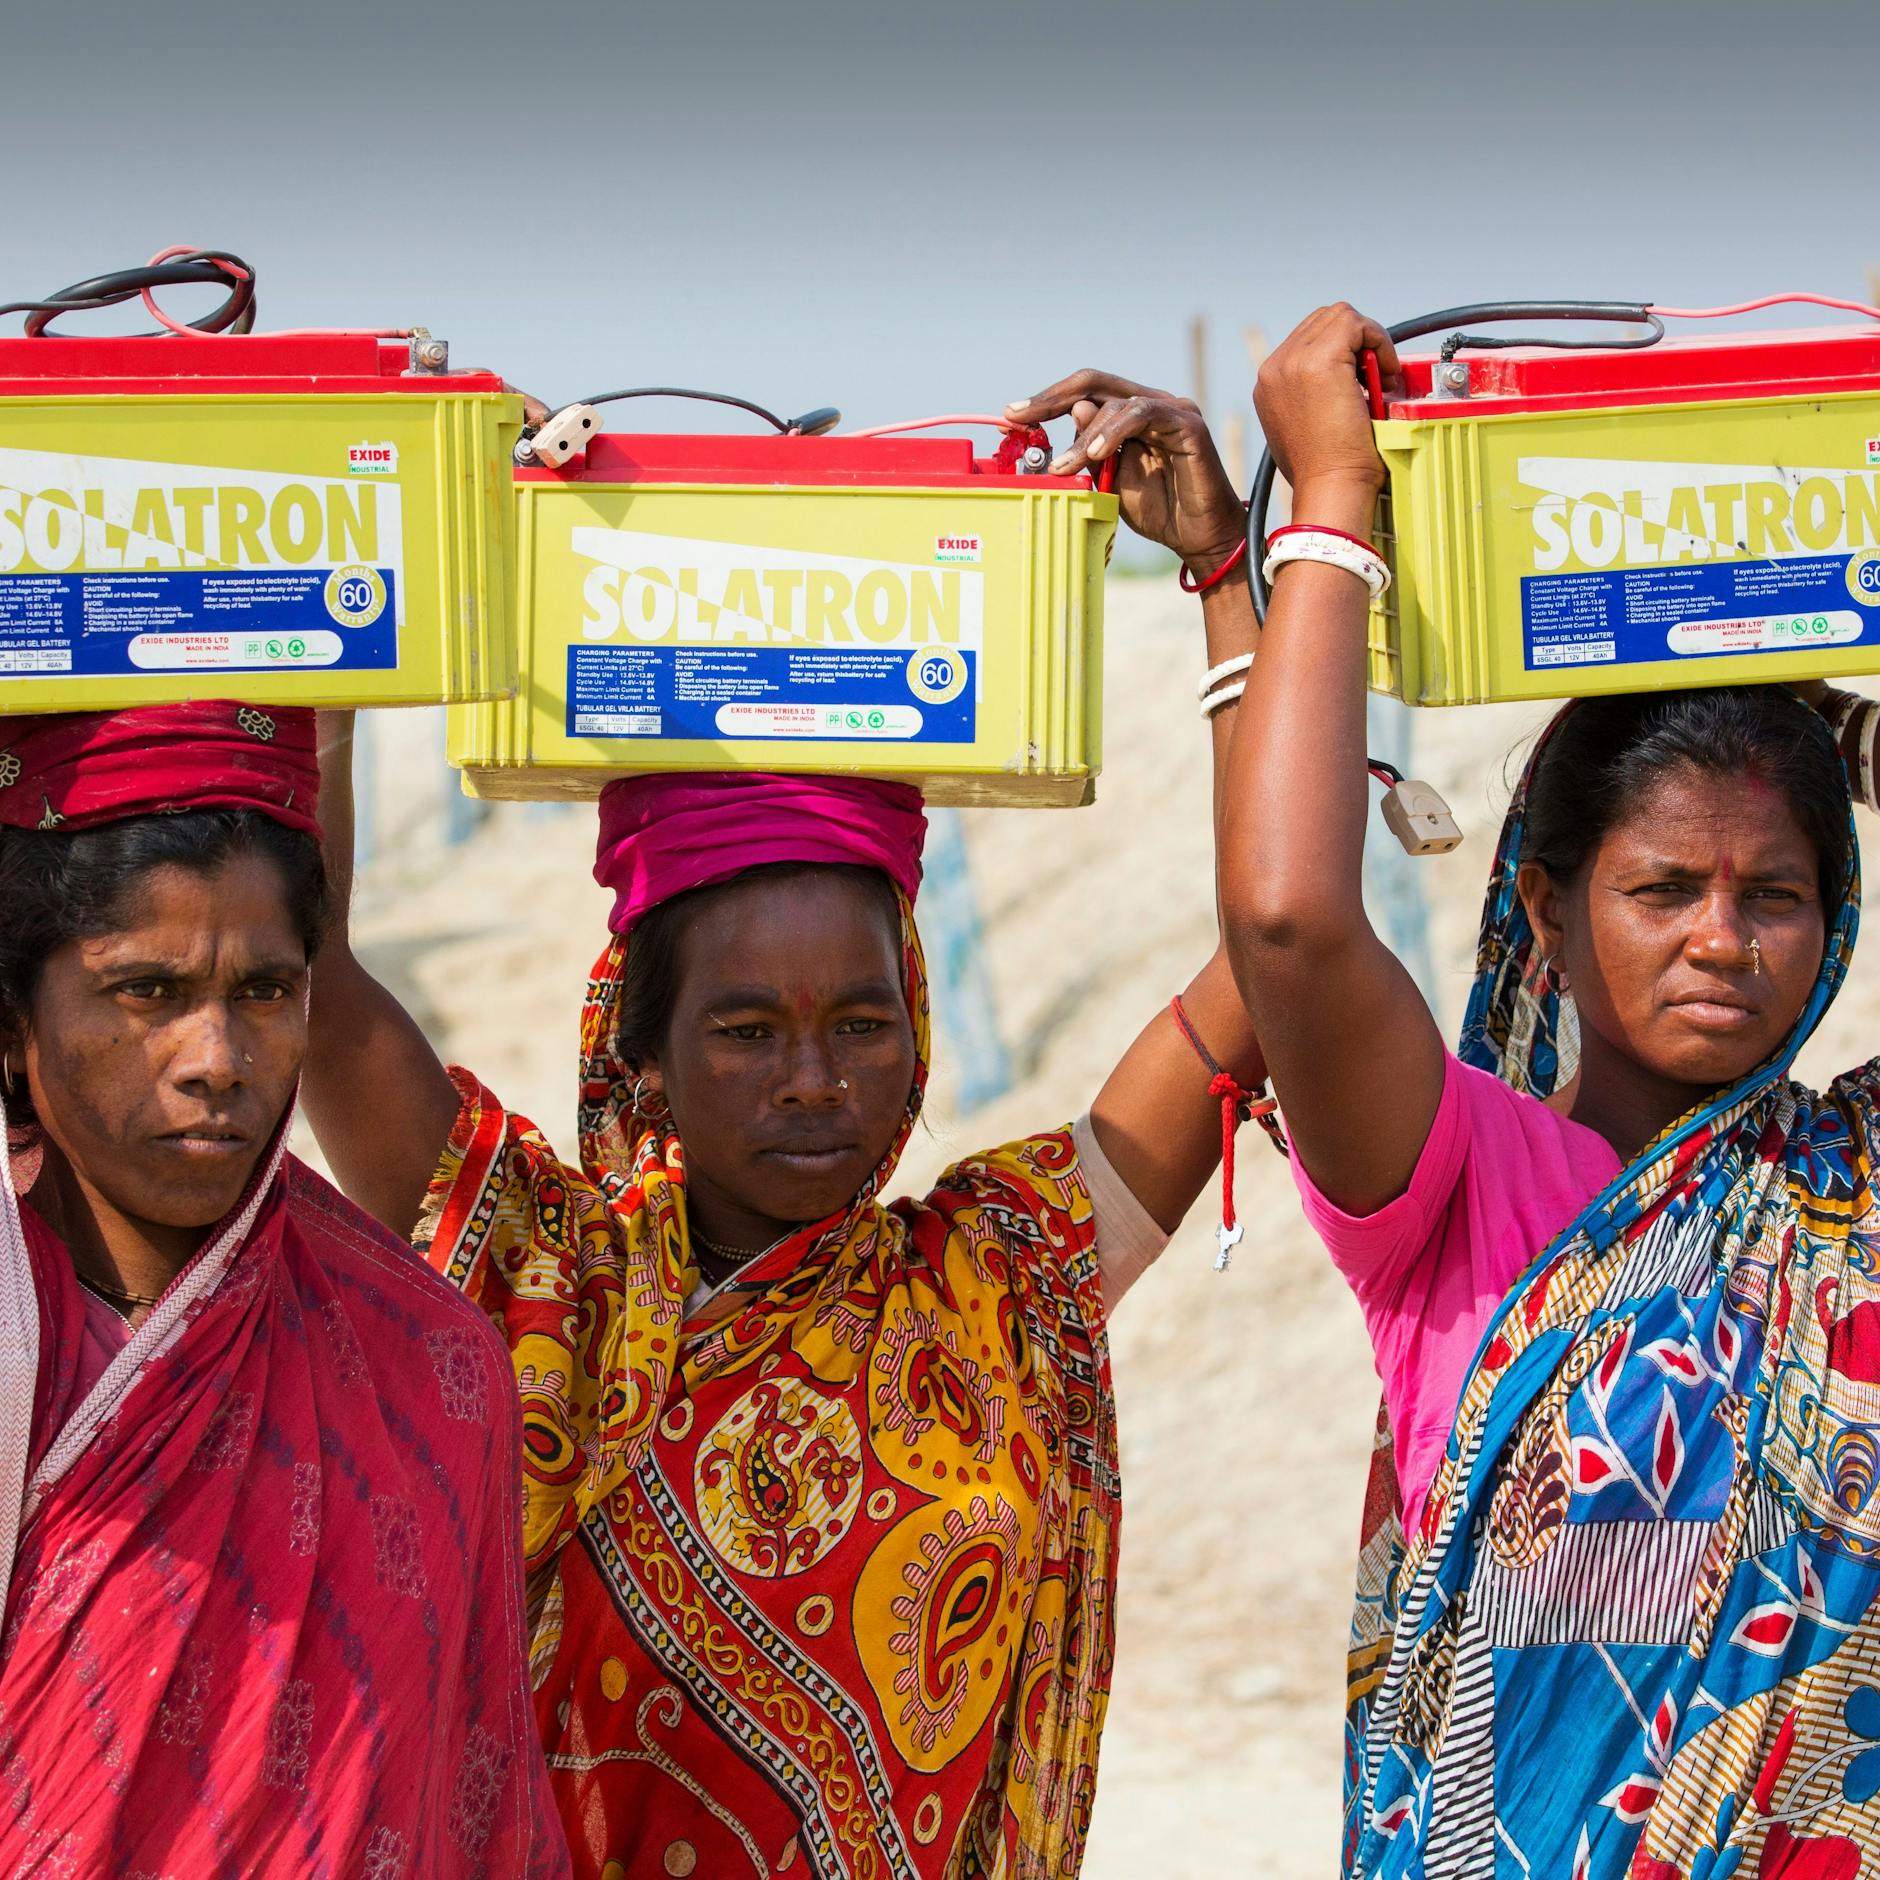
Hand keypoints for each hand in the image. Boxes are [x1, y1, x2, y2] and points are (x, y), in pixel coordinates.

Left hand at [1002, 371, 1243, 573]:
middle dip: (1050, 399)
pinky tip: (1095, 454)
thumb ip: (1089, 451)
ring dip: (1082, 435)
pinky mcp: (1186, 423)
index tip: (1010, 417)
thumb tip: (1072, 414)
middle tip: (1018, 416)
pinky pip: (1143, 413)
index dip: (1045, 401)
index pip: (1082, 393)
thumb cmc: (1158, 510)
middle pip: (1093, 383)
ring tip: (1063, 466)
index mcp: (1128, 415)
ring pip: (1114, 402)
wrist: (1198, 537)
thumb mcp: (1108, 481)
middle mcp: (1149, 404)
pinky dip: (1114, 431)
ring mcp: (1170, 409)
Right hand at [1253, 304, 1399, 510]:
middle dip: (1357, 340)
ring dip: (1368, 340)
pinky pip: (1356, 324)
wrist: (1328, 489)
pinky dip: (1378, 342)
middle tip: (1377, 377)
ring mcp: (1291, 363)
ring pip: (1340, 316)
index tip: (1363, 381)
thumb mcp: (1308, 428)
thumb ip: (1313, 397)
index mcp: (1270, 385)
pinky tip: (1384, 375)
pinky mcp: (1318, 362)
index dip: (1345, 351)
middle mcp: (1274, 369)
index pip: (1310, 338)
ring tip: (1380, 378)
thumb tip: (1344, 379)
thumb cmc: (1325, 472)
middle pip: (1324, 320)